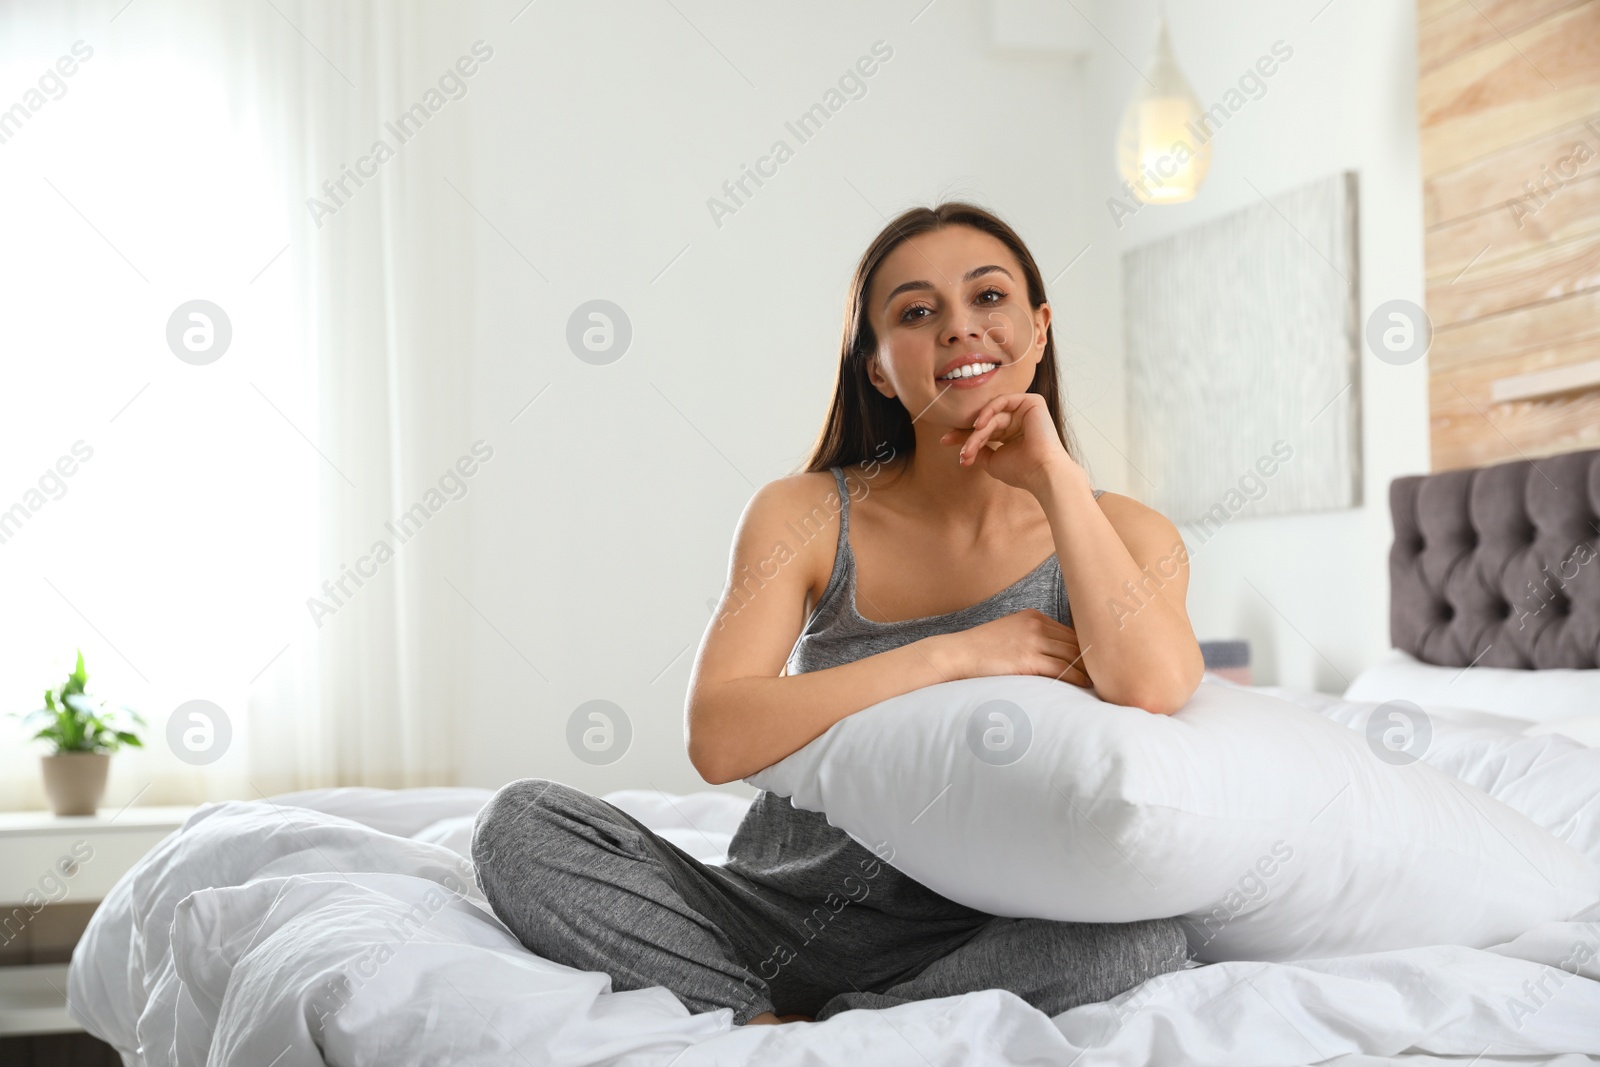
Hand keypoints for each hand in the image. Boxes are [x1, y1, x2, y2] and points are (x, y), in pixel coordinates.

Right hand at [930, 609, 1092, 687]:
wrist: (957, 654)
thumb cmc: (981, 649)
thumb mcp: (1009, 633)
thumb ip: (1032, 638)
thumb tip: (1056, 654)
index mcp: (1033, 617)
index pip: (1070, 631)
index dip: (1086, 647)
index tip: (1099, 659)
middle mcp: (1036, 625)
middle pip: (1075, 642)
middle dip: (1092, 658)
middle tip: (1109, 672)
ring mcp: (1032, 641)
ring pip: (1072, 655)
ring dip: (1088, 670)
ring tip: (1102, 682)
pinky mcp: (1027, 659)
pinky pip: (1061, 669)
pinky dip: (1077, 678)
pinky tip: (1085, 685)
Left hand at [938, 393, 1084, 496]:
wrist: (1042, 473)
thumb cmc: (1021, 471)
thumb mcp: (992, 460)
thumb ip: (979, 449)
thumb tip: (964, 445)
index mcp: (1011, 433)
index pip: (983, 429)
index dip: (963, 435)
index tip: (945, 441)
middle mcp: (1018, 420)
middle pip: (985, 421)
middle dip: (968, 435)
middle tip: (961, 451)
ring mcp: (1025, 410)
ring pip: (992, 415)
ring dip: (977, 431)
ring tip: (970, 447)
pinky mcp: (1032, 402)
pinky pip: (1002, 400)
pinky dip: (988, 411)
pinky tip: (979, 425)